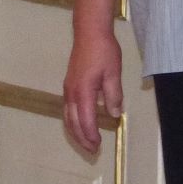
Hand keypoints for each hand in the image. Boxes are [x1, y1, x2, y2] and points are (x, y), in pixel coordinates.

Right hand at [62, 29, 122, 153]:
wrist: (89, 33)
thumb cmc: (103, 51)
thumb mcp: (113, 73)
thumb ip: (114, 95)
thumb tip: (115, 114)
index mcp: (83, 92)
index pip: (86, 121)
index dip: (91, 136)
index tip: (99, 146)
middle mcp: (71, 94)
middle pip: (73, 123)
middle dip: (82, 139)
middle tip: (93, 151)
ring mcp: (68, 89)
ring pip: (67, 118)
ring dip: (75, 132)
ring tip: (86, 142)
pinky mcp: (68, 85)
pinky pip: (67, 110)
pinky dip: (72, 122)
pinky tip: (79, 124)